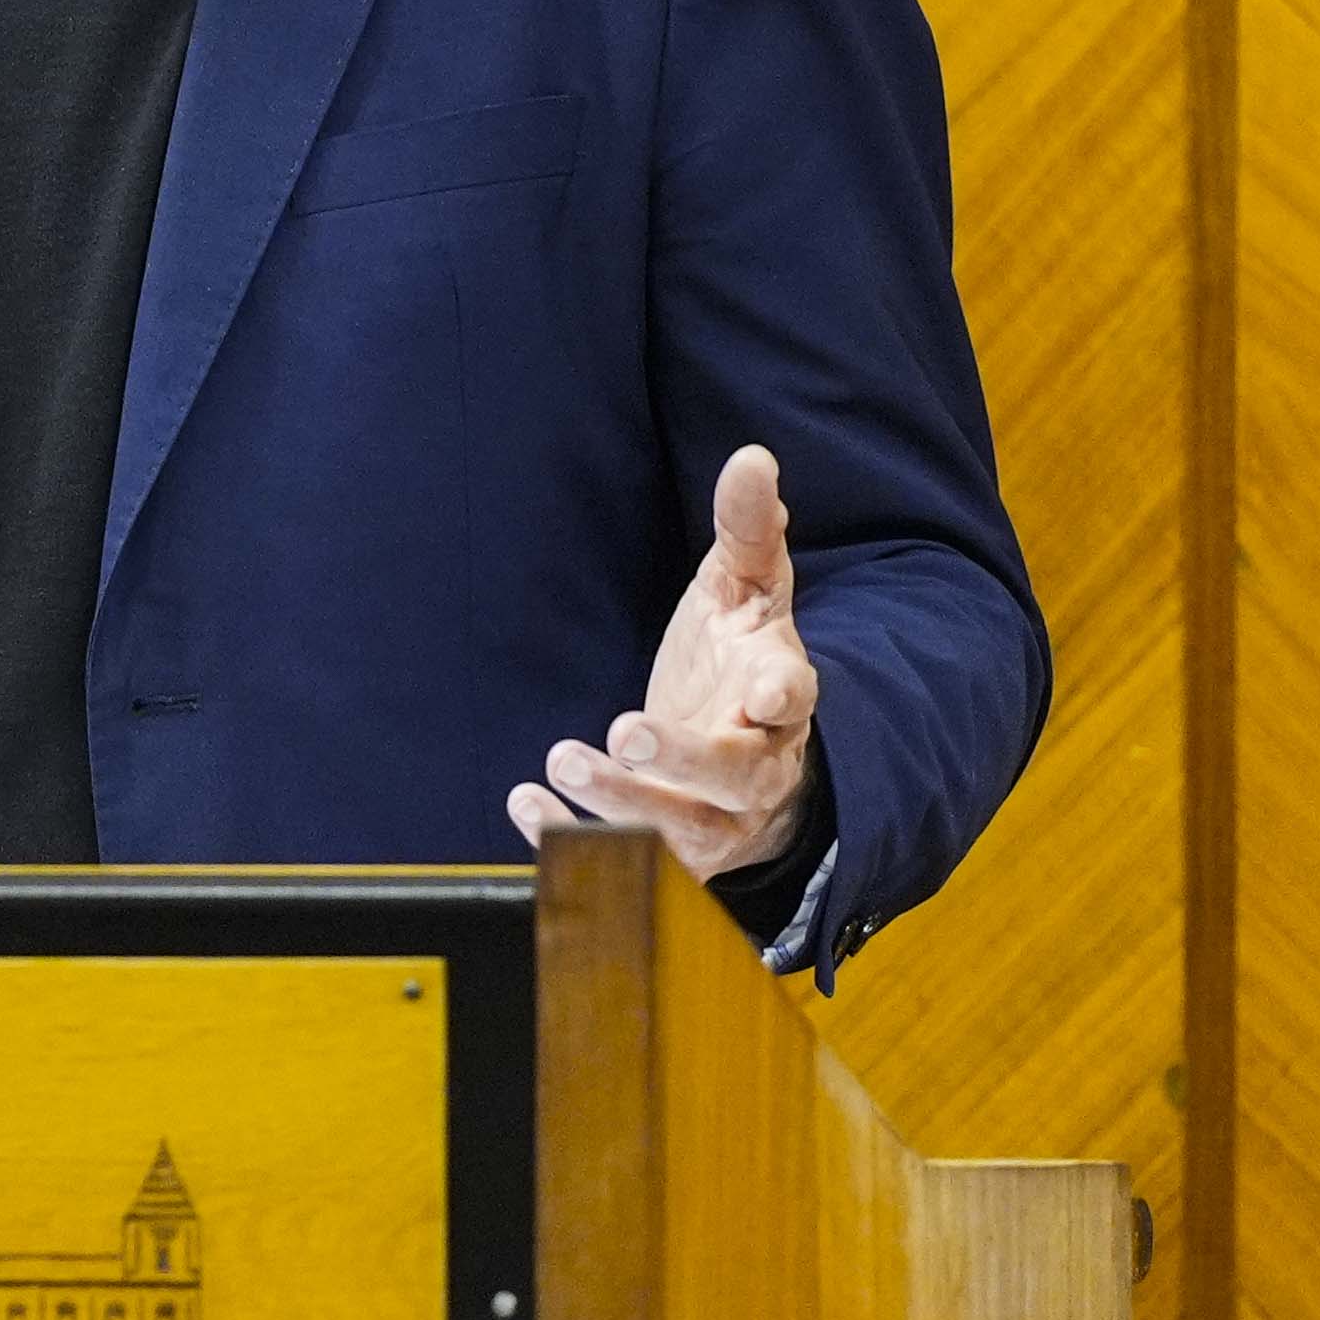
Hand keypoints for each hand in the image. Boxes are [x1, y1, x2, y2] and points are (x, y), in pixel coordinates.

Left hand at [506, 444, 817, 883]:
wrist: (748, 763)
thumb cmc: (740, 665)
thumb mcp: (744, 593)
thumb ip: (748, 531)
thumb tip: (753, 458)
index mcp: (778, 696)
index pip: (793, 699)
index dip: (782, 695)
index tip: (766, 691)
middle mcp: (756, 766)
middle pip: (733, 776)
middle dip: (683, 760)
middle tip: (625, 731)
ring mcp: (717, 820)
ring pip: (680, 828)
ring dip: (620, 802)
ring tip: (562, 759)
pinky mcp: (674, 856)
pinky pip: (626, 861)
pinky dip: (570, 838)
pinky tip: (525, 803)